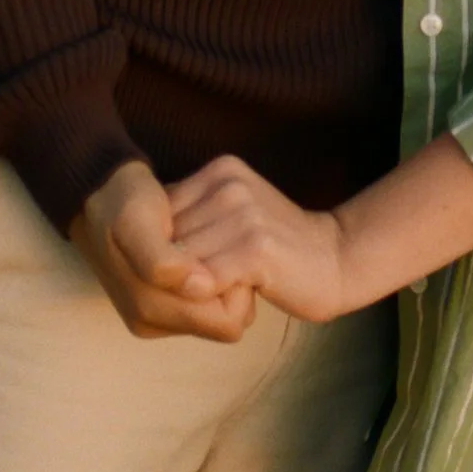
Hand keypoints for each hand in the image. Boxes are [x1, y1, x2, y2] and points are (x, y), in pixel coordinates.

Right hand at [72, 159, 256, 341]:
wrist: (98, 195)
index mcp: (148, 310)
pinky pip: (209, 301)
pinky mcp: (165, 301)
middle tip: (222, 242)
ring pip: (222, 312)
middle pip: (228, 320)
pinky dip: (214, 274)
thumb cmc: (120, 204)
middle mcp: (155, 321)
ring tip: (209, 241)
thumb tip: (200, 287)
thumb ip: (162, 261)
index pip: (228, 322)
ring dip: (225, 278)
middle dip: (234, 284)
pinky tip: (202, 246)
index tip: (228, 249)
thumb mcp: (135, 222)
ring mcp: (160, 313)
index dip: (237, 287)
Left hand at [166, 156, 352, 325]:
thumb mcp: (231, 217)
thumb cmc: (275, 248)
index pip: (160, 213)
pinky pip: (204, 280)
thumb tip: (138, 241)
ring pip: (181, 262)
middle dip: (171, 271)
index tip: (180, 272)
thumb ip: (192, 219)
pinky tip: (227, 300)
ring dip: (188, 289)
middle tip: (196, 290)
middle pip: (166, 238)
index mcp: (220, 171)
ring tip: (214, 296)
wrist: (334, 259)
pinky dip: (206, 298)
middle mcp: (229, 184)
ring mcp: (243, 213)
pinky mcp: (255, 247)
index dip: (161, 250)